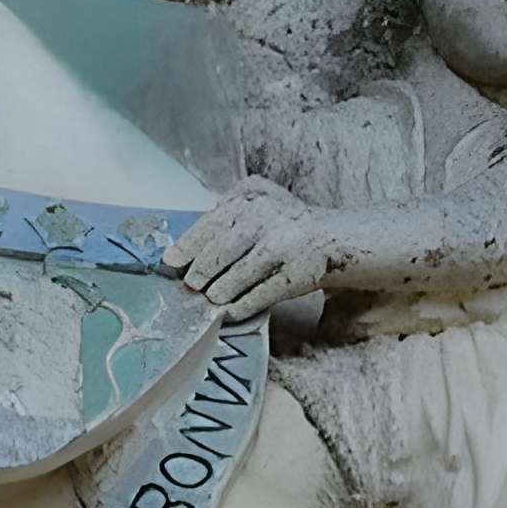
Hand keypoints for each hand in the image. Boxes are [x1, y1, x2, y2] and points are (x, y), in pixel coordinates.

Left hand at [168, 179, 332, 318]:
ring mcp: (281, 244)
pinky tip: (230, 313)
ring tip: (210, 299)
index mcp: (250, 194)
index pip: (210, 223)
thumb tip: (184, 255)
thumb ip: (226, 218)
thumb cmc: (285, 224)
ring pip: (237, 273)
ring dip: (219, 291)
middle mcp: (266, 215)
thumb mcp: (256, 203)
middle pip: (220, 250)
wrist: (335, 236)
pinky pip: (260, 293)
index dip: (187, 247)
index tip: (171, 264)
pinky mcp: (294, 273)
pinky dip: (241, 305)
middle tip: (191, 285)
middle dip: (200, 272)